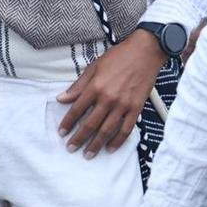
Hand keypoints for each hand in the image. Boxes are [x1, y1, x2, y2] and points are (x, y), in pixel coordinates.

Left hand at [57, 30, 162, 155]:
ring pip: (107, 130)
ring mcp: (123, 105)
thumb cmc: (118, 57)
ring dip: (96, 144)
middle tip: (71, 148)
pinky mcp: (136, 108)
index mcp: (95, 87)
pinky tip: (110, 149)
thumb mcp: (93, 67)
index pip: (77, 109)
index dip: (68, 123)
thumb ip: (78, 85)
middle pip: (90, 124)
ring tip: (88, 154)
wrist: (145, 52)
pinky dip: (118, 141)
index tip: (62, 133)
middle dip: (79, 138)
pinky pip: (126, 129)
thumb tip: (61, 98)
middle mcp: (108, 98)